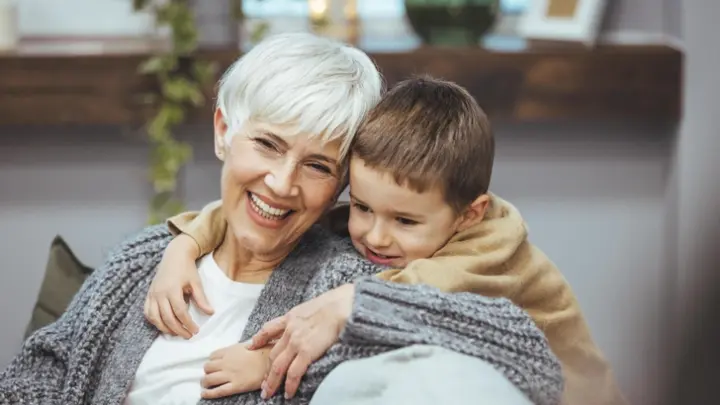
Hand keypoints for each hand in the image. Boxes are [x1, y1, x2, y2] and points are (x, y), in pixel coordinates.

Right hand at [143, 234, 212, 337]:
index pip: (180, 312)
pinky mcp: (148, 294)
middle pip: (167, 318)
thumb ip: (201, 298)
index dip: (188, 323)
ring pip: (155, 318)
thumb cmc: (187, 268)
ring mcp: (152, 294)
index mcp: (172, 289)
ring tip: (177, 333)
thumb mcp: (196, 282)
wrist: (174, 255)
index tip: (196, 331)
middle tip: (188, 335)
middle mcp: (160, 293)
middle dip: (178, 329)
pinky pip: (148, 312)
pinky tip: (164, 325)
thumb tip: (210, 313)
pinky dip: (154, 321)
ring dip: (166, 328)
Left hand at [201, 342, 272, 398]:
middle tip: (211, 375)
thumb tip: (233, 352)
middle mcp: (226, 363)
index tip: (215, 365)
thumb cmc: (263, 351)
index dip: (212, 361)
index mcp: (229, 351)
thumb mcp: (247, 345)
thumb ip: (237, 349)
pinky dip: (208, 393)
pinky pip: (218, 391)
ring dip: (205, 382)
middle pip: (208, 367)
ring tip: (206, 385)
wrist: (271, 361)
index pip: (212, 356)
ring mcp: (230, 375)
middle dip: (207, 371)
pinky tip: (204, 394)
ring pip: (209, 379)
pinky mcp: (235, 386)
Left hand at [249, 283, 354, 399]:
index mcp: (290, 317)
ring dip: (272, 382)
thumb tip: (309, 320)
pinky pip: (294, 373)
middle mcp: (289, 330)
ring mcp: (296, 342)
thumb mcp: (311, 305)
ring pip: (277, 366)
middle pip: (272, 354)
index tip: (251, 347)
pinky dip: (289, 385)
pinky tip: (288, 393)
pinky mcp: (306, 352)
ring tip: (268, 393)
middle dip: (265, 370)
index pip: (268, 329)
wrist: (340, 306)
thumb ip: (304, 316)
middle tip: (262, 383)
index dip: (258, 339)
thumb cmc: (333, 303)